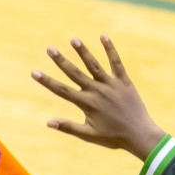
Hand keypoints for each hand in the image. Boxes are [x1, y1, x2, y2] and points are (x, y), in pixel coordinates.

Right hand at [31, 35, 166, 159]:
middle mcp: (97, 91)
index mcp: (86, 104)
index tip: (34, 72)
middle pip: (75, 73)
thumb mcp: (89, 135)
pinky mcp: (124, 81)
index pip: (62, 90)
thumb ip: (69, 127)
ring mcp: (110, 85)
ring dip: (83, 51)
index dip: (47, 81)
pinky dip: (110, 49)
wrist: (139, 134)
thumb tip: (48, 123)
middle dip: (61, 61)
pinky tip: (103, 36)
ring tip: (73, 40)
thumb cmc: (113, 137)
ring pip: (94, 65)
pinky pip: (116, 62)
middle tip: (49, 49)